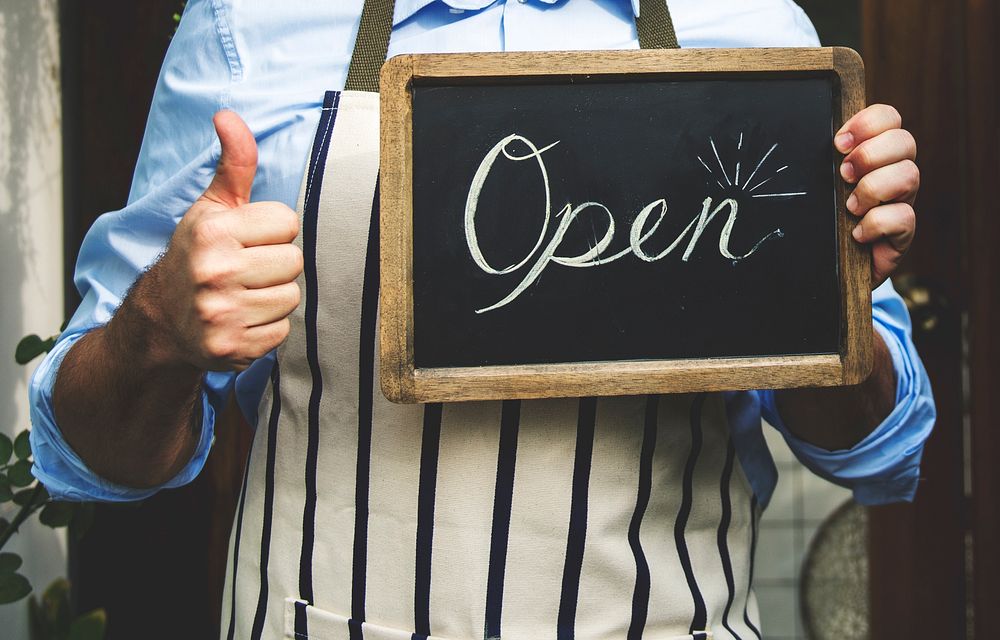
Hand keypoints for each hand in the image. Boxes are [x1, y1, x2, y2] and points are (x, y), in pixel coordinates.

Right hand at [136, 111, 302, 370]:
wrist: (162, 319)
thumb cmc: (195, 255)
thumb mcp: (211, 207)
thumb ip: (233, 164)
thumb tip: (228, 115)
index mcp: (212, 231)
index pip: (287, 223)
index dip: (273, 231)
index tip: (248, 240)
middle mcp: (214, 272)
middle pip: (294, 263)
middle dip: (276, 266)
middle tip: (247, 270)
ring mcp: (221, 313)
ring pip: (291, 298)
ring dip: (273, 298)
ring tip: (244, 294)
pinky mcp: (230, 347)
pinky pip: (282, 332)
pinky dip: (267, 328)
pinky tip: (242, 319)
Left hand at [835, 104, 918, 287]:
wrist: (827, 268)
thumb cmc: (822, 221)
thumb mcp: (820, 186)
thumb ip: (823, 162)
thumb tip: (817, 141)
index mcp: (875, 155)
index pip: (889, 118)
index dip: (869, 122)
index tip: (839, 143)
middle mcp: (894, 174)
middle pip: (905, 141)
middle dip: (869, 155)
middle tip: (843, 175)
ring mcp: (902, 202)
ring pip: (909, 175)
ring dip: (872, 189)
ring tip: (849, 208)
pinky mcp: (903, 234)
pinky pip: (903, 217)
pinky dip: (875, 224)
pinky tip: (857, 234)